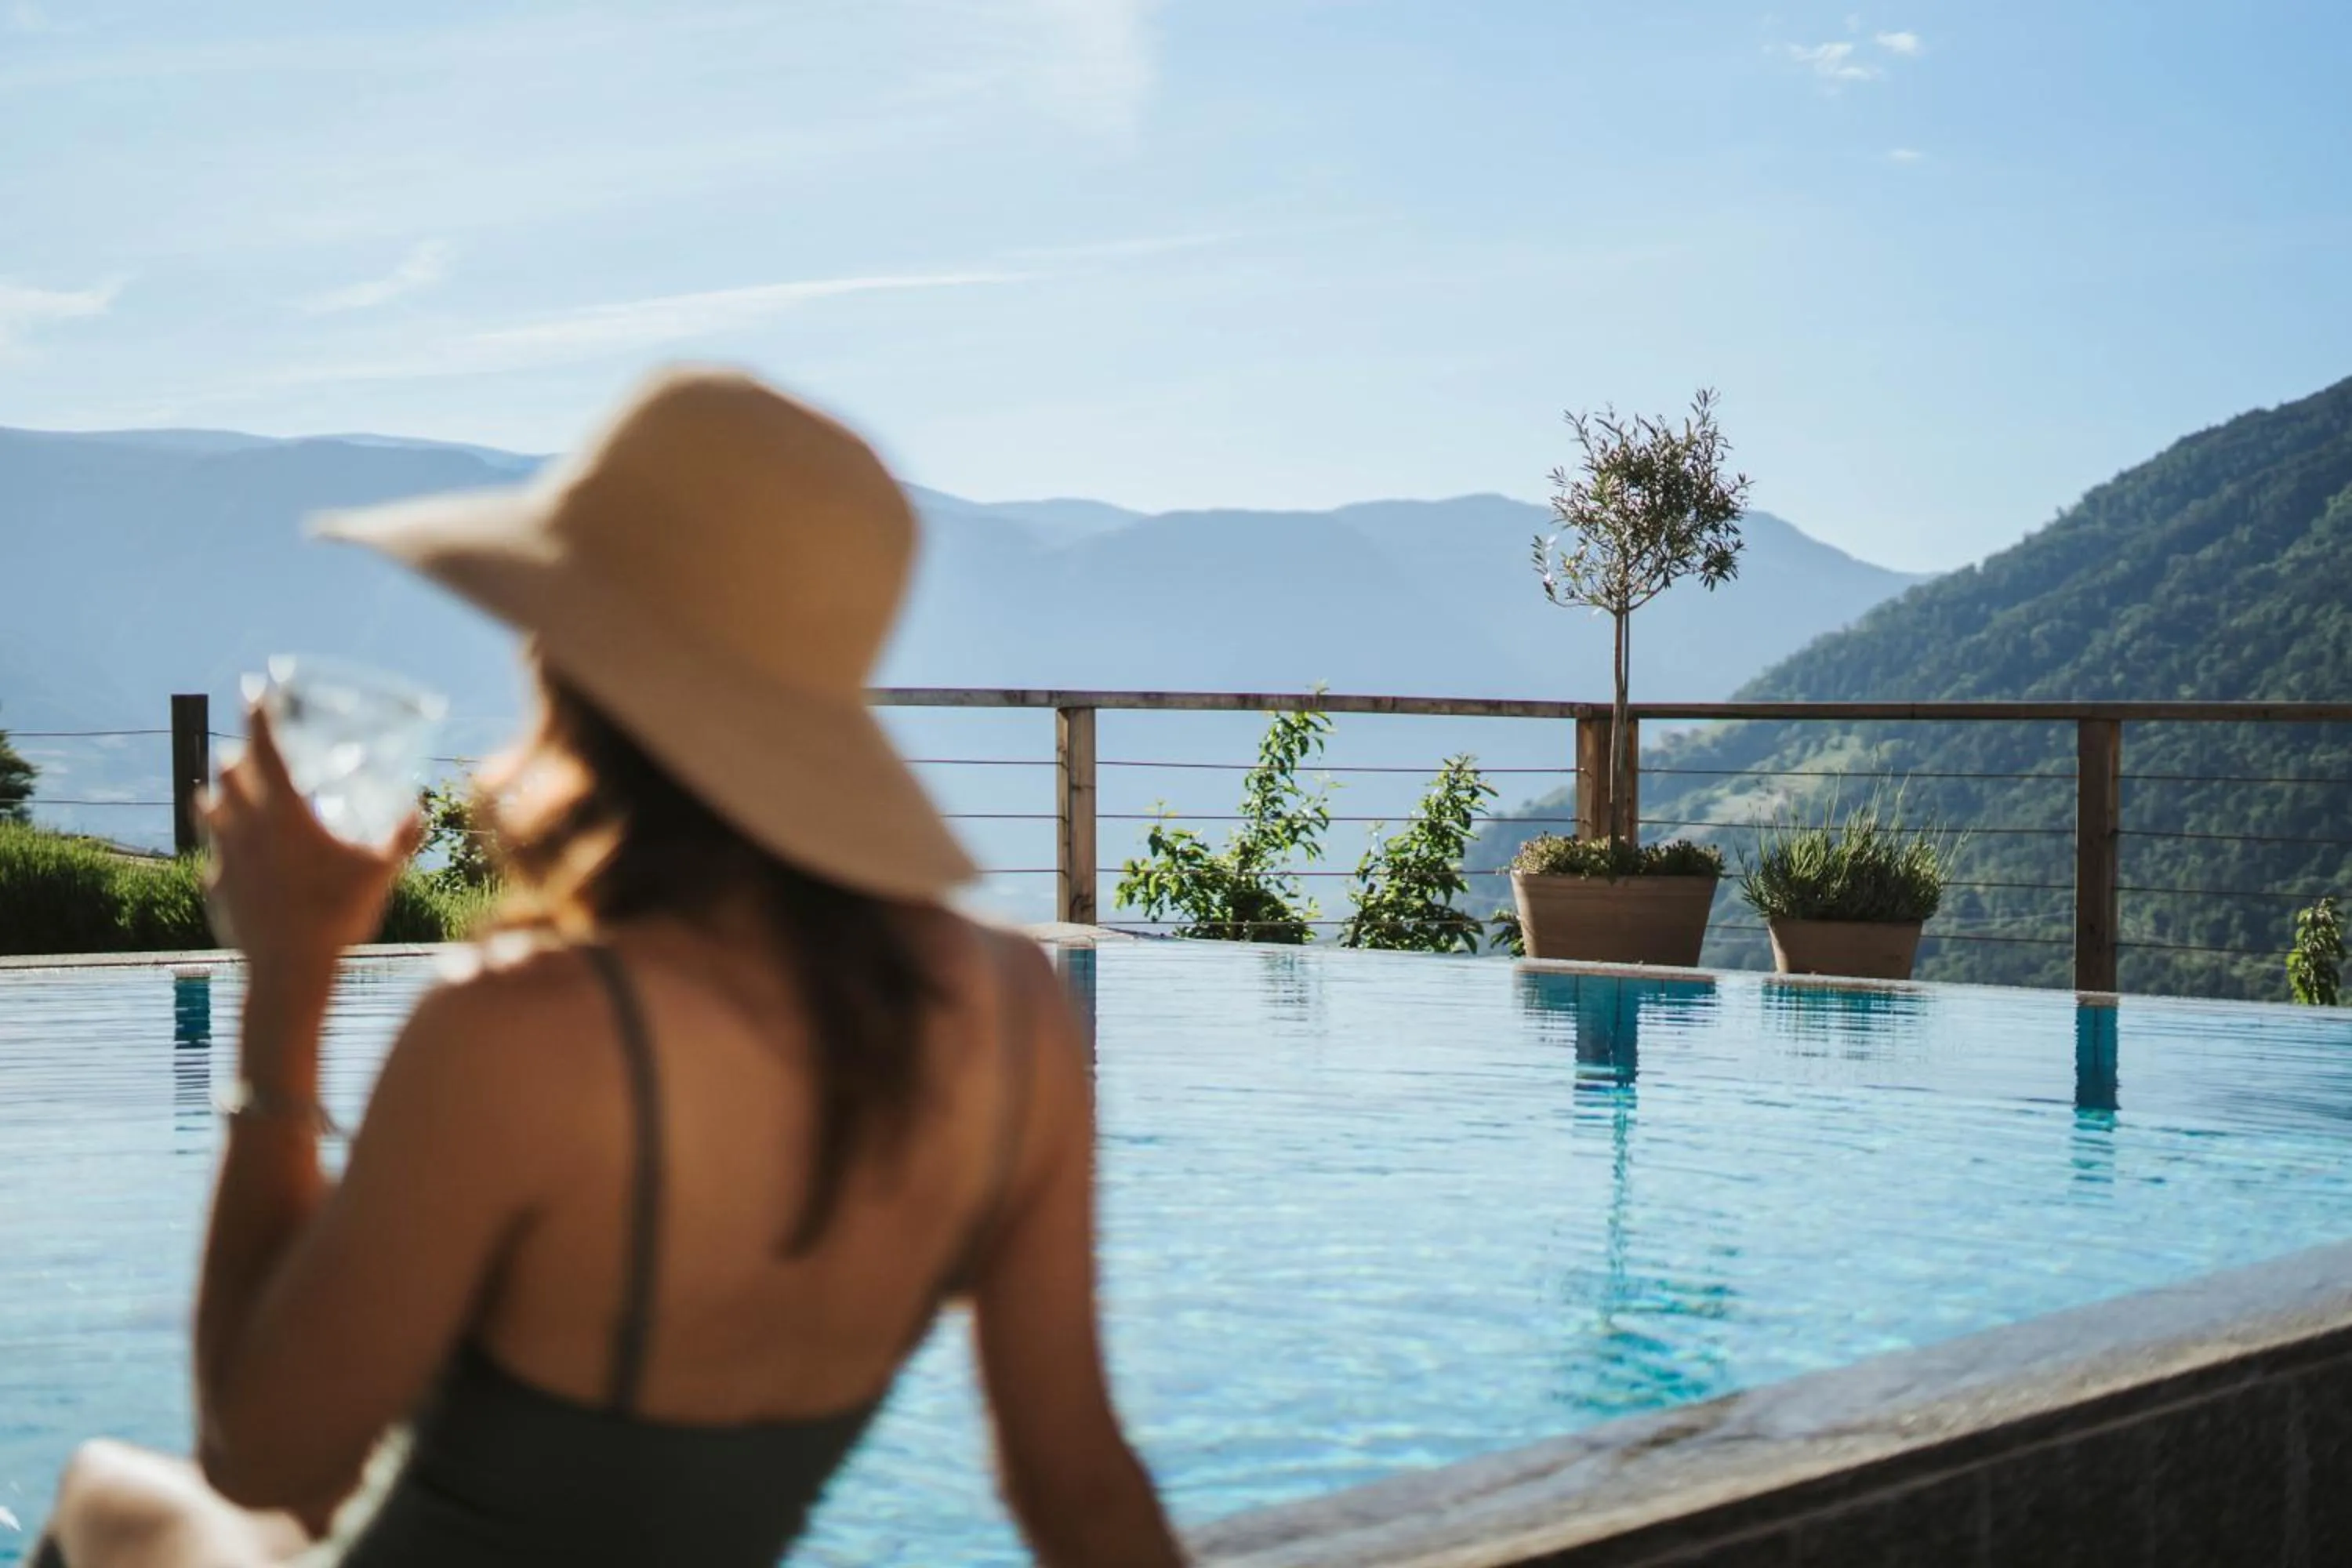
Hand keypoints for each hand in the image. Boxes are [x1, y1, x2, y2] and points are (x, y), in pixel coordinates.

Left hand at [202, 706, 425, 972]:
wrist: (289, 971)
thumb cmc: (338, 913)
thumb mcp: (382, 870)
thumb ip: (403, 836)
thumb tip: (422, 809)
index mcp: (285, 813)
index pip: (264, 748)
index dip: (258, 715)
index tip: (253, 690)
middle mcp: (246, 827)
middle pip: (228, 773)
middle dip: (238, 755)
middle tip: (251, 750)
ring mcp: (225, 857)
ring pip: (210, 809)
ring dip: (221, 794)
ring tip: (230, 792)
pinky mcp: (216, 886)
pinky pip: (215, 854)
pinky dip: (224, 844)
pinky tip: (237, 855)